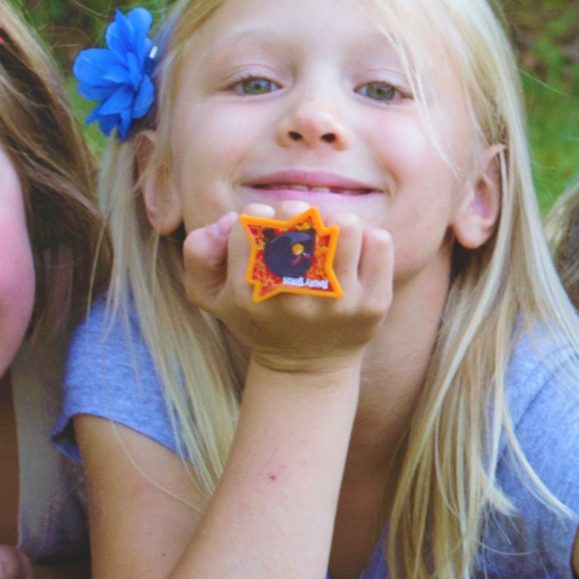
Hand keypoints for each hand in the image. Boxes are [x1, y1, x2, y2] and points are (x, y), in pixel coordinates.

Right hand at [181, 203, 394, 377]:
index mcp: (249, 292)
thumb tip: (228, 220)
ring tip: (330, 236)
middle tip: (300, 226)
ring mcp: (337, 302)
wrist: (307, 367)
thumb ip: (199, 254)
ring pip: (344, 225)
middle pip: (297, 217)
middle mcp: (292, 298)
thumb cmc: (258, 317)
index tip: (266, 233)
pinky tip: (355, 253)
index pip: (251, 222)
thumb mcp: (212, 296)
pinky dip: (369, 237)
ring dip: (336, 220)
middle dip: (297, 212)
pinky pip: (379, 243)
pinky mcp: (372, 305)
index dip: (259, 217)